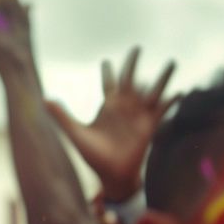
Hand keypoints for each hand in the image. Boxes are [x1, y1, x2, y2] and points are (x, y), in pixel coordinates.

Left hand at [46, 48, 177, 200]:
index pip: (108, 84)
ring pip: (152, 90)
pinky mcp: (150, 126)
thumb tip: (44, 99)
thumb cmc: (93, 156)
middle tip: (136, 48)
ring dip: (162, 77)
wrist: (110, 175)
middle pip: (131, 79)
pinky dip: (171, 100)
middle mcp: (125, 107)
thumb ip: (62, 116)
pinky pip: (162, 110)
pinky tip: (178, 92)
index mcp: (108, 106)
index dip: (107, 72)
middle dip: (133, 64)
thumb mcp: (76, 133)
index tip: (106, 61)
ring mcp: (139, 115)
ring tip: (172, 62)